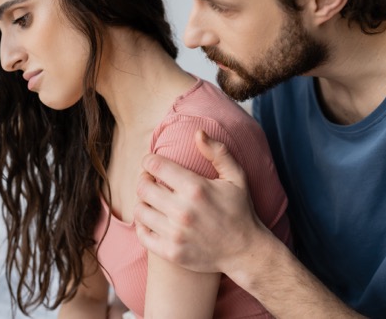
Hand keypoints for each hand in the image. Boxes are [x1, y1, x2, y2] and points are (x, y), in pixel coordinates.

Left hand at [134, 130, 262, 273]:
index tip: (151, 162)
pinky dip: (143, 225)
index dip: (149, 161)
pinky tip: (153, 220)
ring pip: (140, 210)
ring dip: (143, 202)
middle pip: (143, 187)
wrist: (245, 251)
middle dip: (143, 179)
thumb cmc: (240, 210)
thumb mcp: (236, 177)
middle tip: (150, 180)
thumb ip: (218, 152)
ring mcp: (175, 233)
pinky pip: (142, 234)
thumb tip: (197, 132)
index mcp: (196, 188)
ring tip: (153, 200)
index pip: (155, 166)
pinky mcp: (171, 252)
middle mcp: (182, 211)